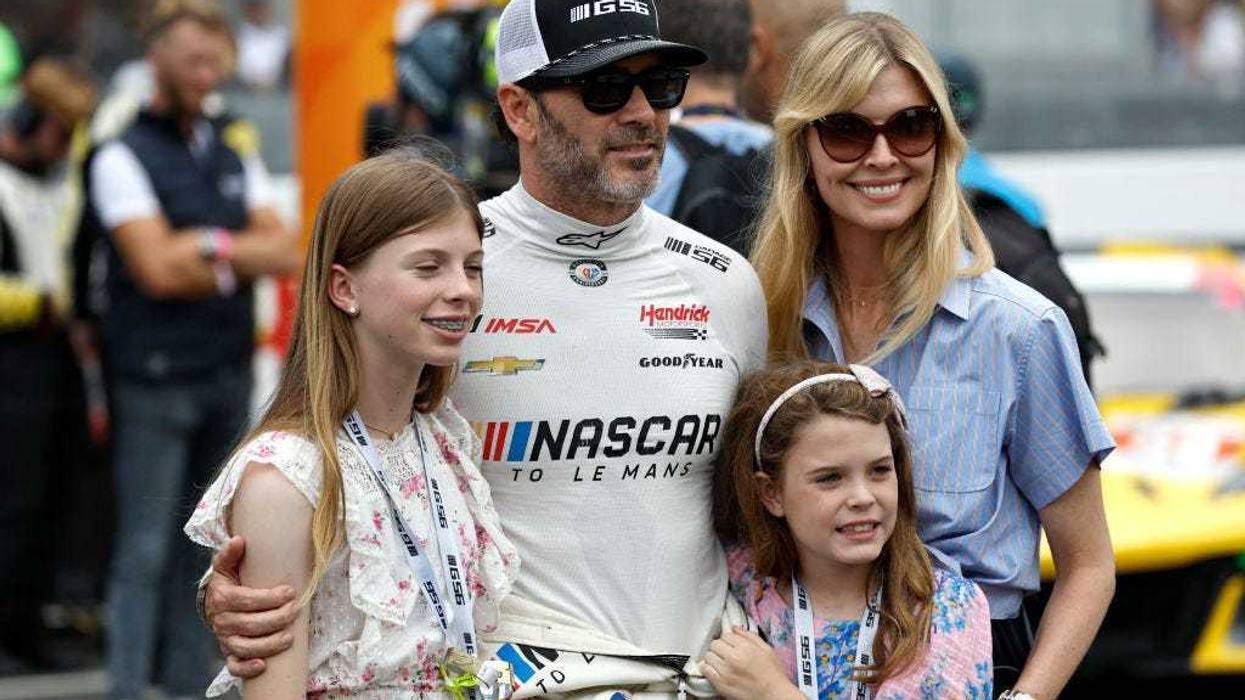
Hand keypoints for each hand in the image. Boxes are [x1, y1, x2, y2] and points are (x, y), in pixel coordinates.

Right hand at [205, 536, 297, 677]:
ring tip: (289, 637)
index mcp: (222, 598)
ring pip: (245, 647)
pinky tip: (264, 665)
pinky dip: (247, 668)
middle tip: (296, 610)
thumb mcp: (227, 566)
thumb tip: (239, 540)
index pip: (247, 600)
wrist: (216, 602)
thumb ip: (231, 553)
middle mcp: (221, 620)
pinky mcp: (229, 652)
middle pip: (250, 625)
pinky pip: (234, 666)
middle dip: (276, 619)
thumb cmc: (230, 581)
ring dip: (268, 644)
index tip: (290, 592)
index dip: (270, 598)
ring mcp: (225, 638)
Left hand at [701, 626, 801, 699]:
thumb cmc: (773, 674)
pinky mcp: (720, 684)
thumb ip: (749, 636)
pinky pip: (705, 670)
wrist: (773, 695)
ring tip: (721, 662)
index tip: (731, 644)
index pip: (725, 635)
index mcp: (745, 647)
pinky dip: (708, 668)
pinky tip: (716, 669)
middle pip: (715, 644)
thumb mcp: (766, 649)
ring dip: (713, 657)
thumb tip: (735, 628)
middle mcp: (733, 658)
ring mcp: (725, 671)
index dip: (728, 639)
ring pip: (708, 656)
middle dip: (720, 647)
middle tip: (726, 653)